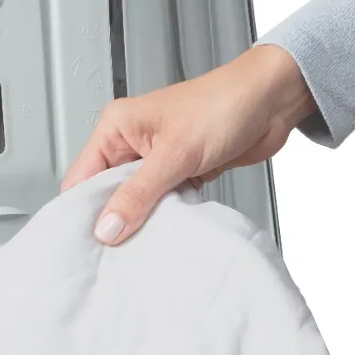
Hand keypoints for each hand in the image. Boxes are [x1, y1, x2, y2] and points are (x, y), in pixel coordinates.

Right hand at [61, 44, 316, 244]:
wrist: (272, 102)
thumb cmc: (224, 103)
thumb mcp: (175, 153)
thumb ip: (139, 193)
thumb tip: (107, 226)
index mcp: (117, 126)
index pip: (83, 176)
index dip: (83, 210)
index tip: (87, 243)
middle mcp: (133, 141)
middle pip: (108, 192)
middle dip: (114, 220)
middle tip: (116, 251)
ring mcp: (158, 158)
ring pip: (137, 200)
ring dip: (142, 220)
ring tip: (143, 243)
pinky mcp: (182, 171)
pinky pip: (163, 202)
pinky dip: (166, 216)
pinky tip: (169, 230)